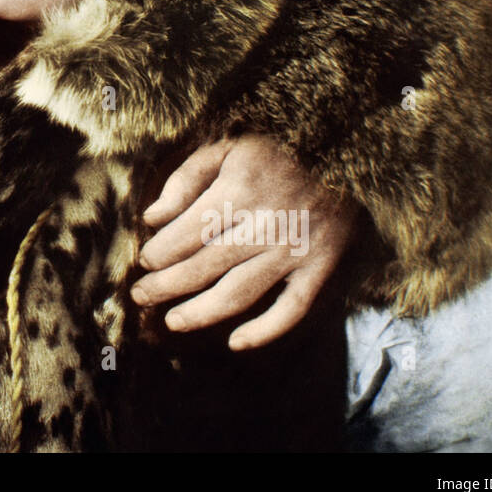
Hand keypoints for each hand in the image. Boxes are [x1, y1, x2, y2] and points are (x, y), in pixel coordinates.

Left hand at [130, 135, 356, 350]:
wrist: (350, 154)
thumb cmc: (279, 150)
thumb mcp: (229, 148)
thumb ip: (187, 178)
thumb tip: (152, 218)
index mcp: (240, 190)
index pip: (187, 232)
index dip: (160, 253)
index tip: (146, 262)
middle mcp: (265, 223)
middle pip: (205, 266)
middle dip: (166, 285)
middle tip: (141, 296)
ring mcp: (295, 249)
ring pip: (239, 292)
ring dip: (201, 312)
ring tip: (173, 321)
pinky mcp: (321, 267)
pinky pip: (292, 308)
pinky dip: (265, 331)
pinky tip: (236, 343)